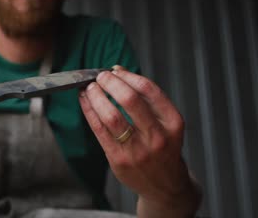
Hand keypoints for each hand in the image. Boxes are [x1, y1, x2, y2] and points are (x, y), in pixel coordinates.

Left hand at [79, 66, 199, 216]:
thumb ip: (145, 99)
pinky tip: (85, 101)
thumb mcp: (166, 124)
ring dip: (96, 97)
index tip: (115, 70)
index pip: (149, 90)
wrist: (166, 187)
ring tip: (90, 88)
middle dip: (111, 83)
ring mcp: (138, 150)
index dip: (128, 76)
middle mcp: (157, 136)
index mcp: (173, 123)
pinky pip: (99, 131)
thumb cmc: (163, 150)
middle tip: (101, 76)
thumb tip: (118, 71)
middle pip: (130, 101)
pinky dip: (89, 112)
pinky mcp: (119, 160)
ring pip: (111, 116)